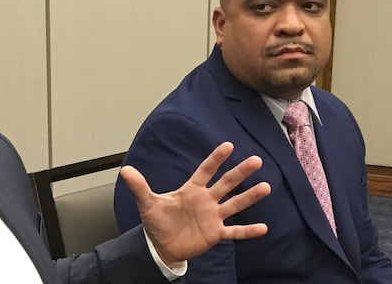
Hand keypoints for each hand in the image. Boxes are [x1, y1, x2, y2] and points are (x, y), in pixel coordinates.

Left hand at [120, 142, 269, 264]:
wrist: (161, 246)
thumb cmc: (157, 222)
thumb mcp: (147, 203)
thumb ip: (140, 187)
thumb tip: (125, 170)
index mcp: (191, 190)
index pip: (205, 171)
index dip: (215, 159)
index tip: (228, 145)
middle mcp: (206, 200)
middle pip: (226, 183)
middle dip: (240, 172)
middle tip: (256, 160)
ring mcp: (213, 217)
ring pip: (235, 204)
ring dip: (250, 197)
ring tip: (266, 187)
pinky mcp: (215, 234)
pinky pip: (235, 232)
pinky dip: (248, 231)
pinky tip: (263, 228)